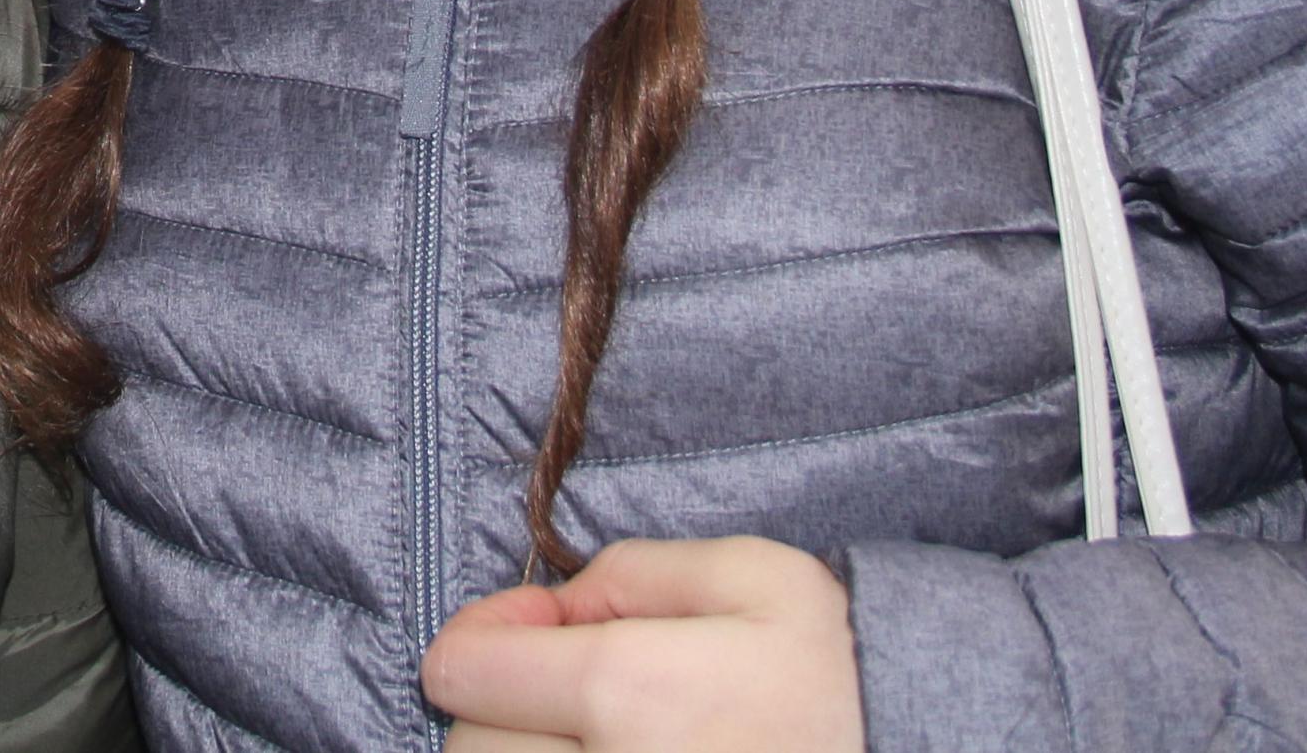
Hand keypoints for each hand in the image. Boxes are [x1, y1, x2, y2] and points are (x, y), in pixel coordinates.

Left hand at [421, 536, 864, 752]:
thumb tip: (561, 608)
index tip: (536, 633)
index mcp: (629, 692)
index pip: (460, 670)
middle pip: (471, 747)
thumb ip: (636, 571)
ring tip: (608, 743)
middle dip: (505, 709)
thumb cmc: (846, 687)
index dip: (487, 637)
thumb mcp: (763, 580)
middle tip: (579, 696)